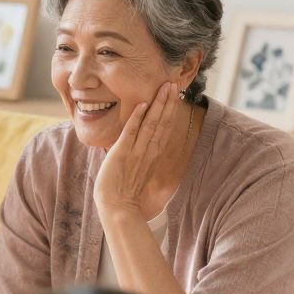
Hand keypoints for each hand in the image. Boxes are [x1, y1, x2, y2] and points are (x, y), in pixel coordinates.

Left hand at [94, 82, 187, 220]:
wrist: (118, 210)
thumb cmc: (126, 196)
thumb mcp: (136, 174)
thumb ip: (139, 162)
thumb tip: (137, 155)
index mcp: (151, 156)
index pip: (163, 129)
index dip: (169, 112)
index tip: (174, 97)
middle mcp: (147, 152)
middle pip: (162, 122)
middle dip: (168, 102)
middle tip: (174, 83)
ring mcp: (136, 152)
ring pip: (151, 124)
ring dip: (157, 104)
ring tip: (165, 87)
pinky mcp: (122, 154)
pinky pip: (131, 133)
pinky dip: (137, 119)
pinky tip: (143, 105)